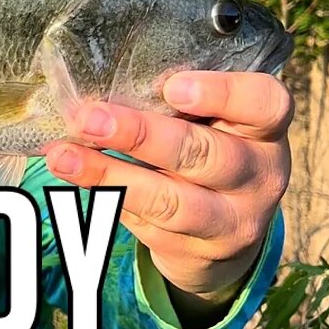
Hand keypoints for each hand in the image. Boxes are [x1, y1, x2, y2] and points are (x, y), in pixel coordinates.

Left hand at [43, 71, 291, 317]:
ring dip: (109, 175)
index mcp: (265, 129)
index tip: (172, 87)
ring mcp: (231, 220)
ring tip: (63, 156)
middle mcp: (259, 176)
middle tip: (89, 120)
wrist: (225, 232)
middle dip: (142, 136)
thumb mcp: (214, 122)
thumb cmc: (209, 147)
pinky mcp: (197, 251)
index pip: (265, 105)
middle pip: (206, 155)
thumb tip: (100, 77)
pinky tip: (73, 178)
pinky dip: (105, 197)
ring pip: (170, 201)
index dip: (222, 94)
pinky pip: (146, 224)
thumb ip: (180, 101)